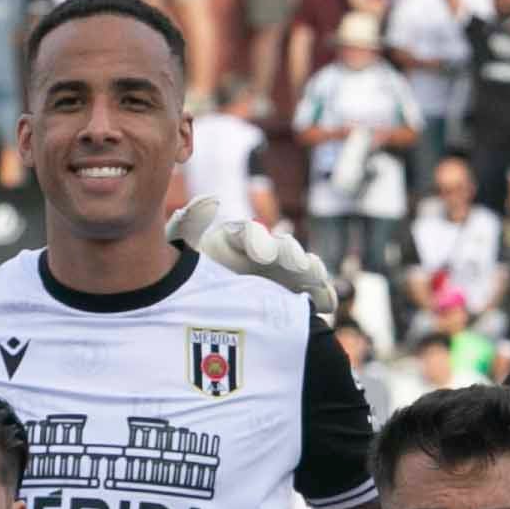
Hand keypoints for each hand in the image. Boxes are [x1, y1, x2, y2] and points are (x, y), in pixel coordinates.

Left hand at [167, 196, 342, 321]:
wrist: (203, 309)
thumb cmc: (189, 277)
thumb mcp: (183, 249)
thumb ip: (190, 223)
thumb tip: (211, 199)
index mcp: (236, 240)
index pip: (249, 234)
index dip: (257, 241)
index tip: (259, 255)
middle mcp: (264, 252)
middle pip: (282, 248)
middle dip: (291, 256)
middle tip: (296, 266)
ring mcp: (283, 272)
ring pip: (303, 267)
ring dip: (311, 272)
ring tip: (316, 281)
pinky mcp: (295, 292)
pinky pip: (313, 291)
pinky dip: (322, 295)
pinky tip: (326, 304)